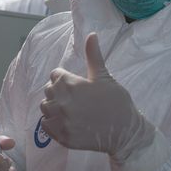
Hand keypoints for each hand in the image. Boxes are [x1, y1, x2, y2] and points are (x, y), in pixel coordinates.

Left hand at [39, 33, 154, 160]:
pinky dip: (52, 123)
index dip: (65, 78)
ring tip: (68, 109)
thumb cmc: (116, 101)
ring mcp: (61, 120)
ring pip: (45, 108)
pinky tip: (65, 122)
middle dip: (58, 91)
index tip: (76, 84)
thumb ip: (93, 55)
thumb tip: (91, 34)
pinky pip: (46, 126)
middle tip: (74, 97)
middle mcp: (61, 101)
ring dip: (53, 107)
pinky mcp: (62, 137)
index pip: (55, 75)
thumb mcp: (103, 76)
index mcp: (70, 84)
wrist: (125, 131)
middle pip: (48, 90)